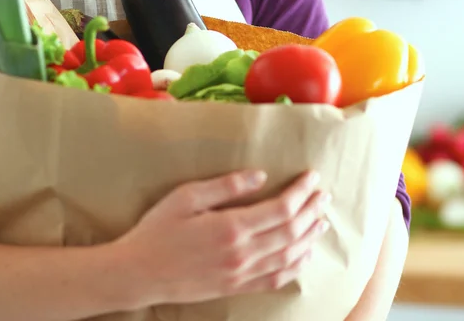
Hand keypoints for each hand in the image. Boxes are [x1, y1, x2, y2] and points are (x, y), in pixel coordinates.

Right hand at [115, 169, 330, 308]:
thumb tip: (261, 176)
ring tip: (322, 221)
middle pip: (291, 232)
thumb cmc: (158, 229)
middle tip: (324, 195)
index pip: (281, 209)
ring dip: (310, 238)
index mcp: (231, 227)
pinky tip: (304, 257)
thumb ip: (226, 186)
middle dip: (312, 211)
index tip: (312, 177)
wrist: (138, 273)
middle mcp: (242, 254)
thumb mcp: (187, 197)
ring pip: (289, 257)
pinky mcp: (235, 287)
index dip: (301, 192)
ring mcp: (241, 274)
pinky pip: (275, 280)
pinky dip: (296, 268)